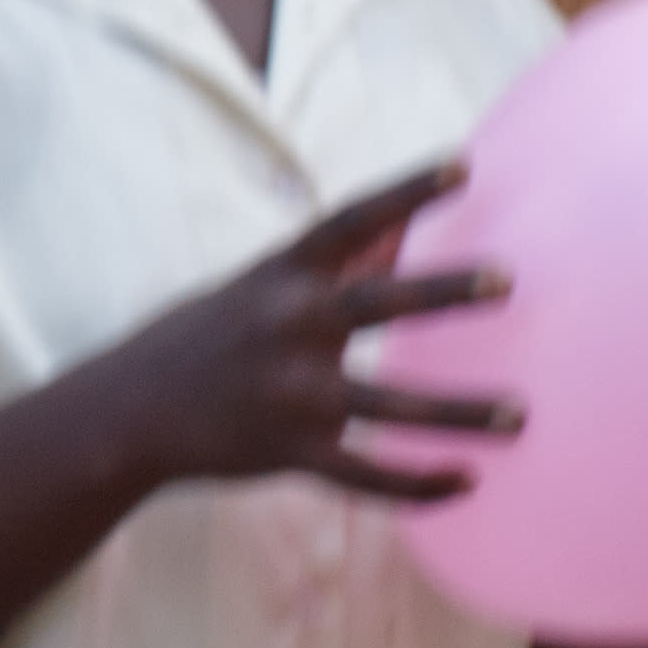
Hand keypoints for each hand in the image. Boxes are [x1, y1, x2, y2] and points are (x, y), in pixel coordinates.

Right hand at [47, 162, 515, 507]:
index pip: (351, 219)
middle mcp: (287, 327)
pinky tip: (467, 480)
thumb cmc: (206, 337)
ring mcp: (288, 394)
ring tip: (520, 416)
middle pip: (376, 303)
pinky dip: (417, 483)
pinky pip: (363, 475)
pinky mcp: (287, 453)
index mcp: (282, 276)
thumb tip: (400, 230)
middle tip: (507, 278)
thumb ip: (332, 265)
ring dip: (457, 413)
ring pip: (387, 405)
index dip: (407, 190)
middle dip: (442, 291)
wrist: (127, 410)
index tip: (465, 163)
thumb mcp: (261, 286)